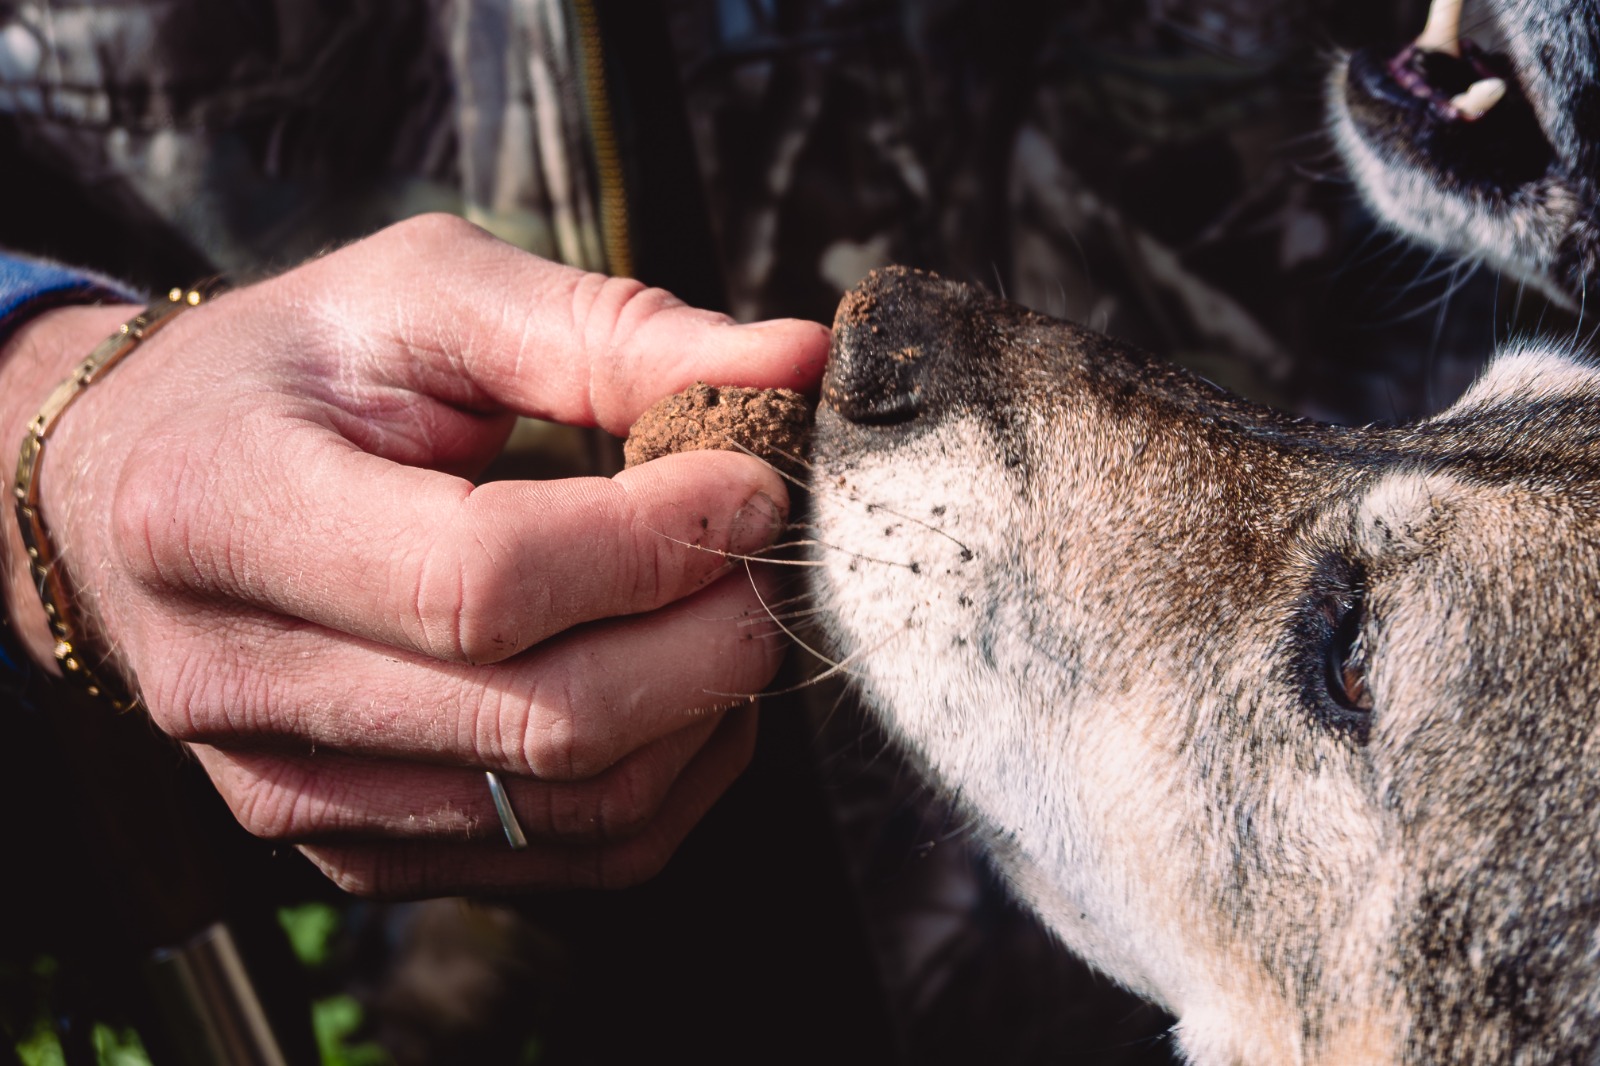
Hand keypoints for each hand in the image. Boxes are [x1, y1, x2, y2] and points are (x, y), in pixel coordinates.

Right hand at [0, 215, 827, 895]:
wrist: (138, 488)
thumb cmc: (288, 374)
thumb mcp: (424, 297)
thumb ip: (607, 330)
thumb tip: (791, 364)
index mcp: (222, 513)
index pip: (483, 581)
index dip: (654, 540)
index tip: (754, 479)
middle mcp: (238, 684)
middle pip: (546, 719)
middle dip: (710, 633)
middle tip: (765, 546)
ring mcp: (293, 792)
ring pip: (577, 808)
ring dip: (706, 710)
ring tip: (727, 600)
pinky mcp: (357, 847)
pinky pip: (567, 856)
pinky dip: (671, 776)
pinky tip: (683, 685)